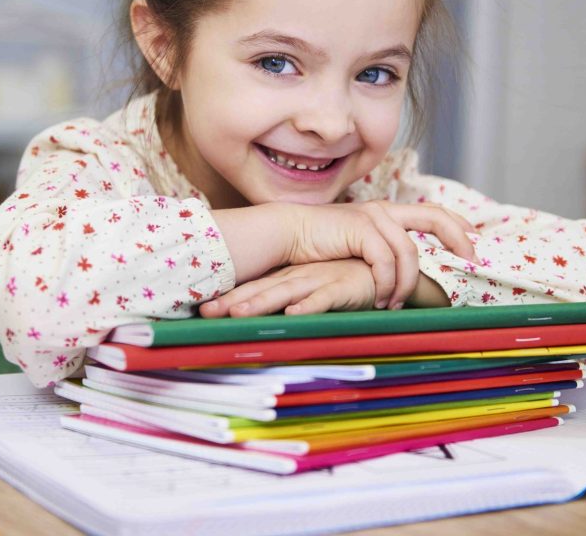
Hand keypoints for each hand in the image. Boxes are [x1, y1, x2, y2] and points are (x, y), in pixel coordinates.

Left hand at [200, 259, 376, 317]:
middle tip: (205, 312)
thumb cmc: (349, 279)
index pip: (255, 287)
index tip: (201, 309)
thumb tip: (271, 315)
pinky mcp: (343, 287)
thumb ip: (296, 298)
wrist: (385, 269)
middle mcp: (299, 278)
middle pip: (261, 290)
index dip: (229, 297)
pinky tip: (292, 314)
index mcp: (291, 278)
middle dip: (233, 301)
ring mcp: (319, 280)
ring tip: (237, 314)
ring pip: (285, 293)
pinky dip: (308, 306)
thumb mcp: (316, 288)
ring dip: (262, 303)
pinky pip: (324, 298)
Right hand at [278, 200, 476, 310]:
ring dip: (406, 284)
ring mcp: (373, 217)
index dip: (458, 227)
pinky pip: (385, 262)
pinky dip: (386, 284)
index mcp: (388, 212)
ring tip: (395, 303)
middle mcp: (385, 210)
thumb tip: (407, 276)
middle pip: (435, 218)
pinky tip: (378, 298)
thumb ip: (382, 253)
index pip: (434, 212)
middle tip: (472, 265)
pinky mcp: (360, 229)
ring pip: (409, 253)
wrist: (288, 234)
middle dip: (458, 241)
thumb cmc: (321, 246)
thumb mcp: (358, 247)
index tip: (476, 245)